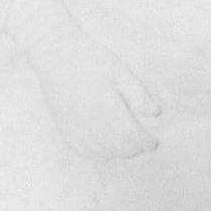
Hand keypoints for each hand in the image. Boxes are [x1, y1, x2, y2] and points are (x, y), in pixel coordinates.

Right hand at [0, 0, 159, 159]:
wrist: (56, 54)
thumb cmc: (91, 59)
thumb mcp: (119, 70)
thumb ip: (138, 93)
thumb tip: (155, 113)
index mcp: (104, 102)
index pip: (128, 132)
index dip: (143, 141)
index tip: (153, 142)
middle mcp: (88, 118)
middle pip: (115, 145)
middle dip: (133, 149)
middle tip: (143, 145)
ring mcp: (73, 125)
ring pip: (99, 151)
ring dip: (116, 153)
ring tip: (128, 148)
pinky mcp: (63, 127)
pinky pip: (80, 150)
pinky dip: (96, 155)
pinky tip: (106, 152)